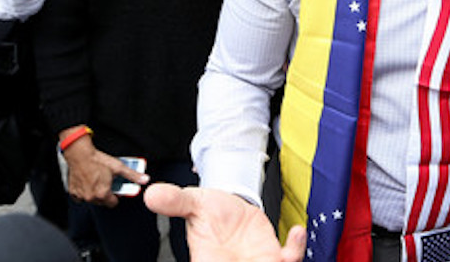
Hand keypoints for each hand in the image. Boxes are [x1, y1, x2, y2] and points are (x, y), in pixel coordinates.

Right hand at [63, 139, 149, 207]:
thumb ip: (132, 175)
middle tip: (106, 183)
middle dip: (105, 194)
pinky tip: (87, 183)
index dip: (116, 196)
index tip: (115, 190)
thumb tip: (144, 179)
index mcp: (103, 194)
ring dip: (95, 193)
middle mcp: (91, 197)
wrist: (79, 154)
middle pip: (102, 202)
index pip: (113, 204)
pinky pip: (80, 197)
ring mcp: (81, 196)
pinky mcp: (73, 192)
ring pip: (92, 199)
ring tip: (97, 181)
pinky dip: (84, 192)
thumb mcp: (118, 167)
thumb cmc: (97, 160)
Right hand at [145, 184, 306, 261]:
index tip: (228, 260)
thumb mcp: (193, 201)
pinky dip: (297, 249)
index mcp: (209, 261)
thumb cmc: (210, 211)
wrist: (229, 204)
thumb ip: (176, 200)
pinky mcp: (274, 256)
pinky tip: (297, 231)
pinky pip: (290, 259)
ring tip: (284, 255)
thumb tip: (152, 193)